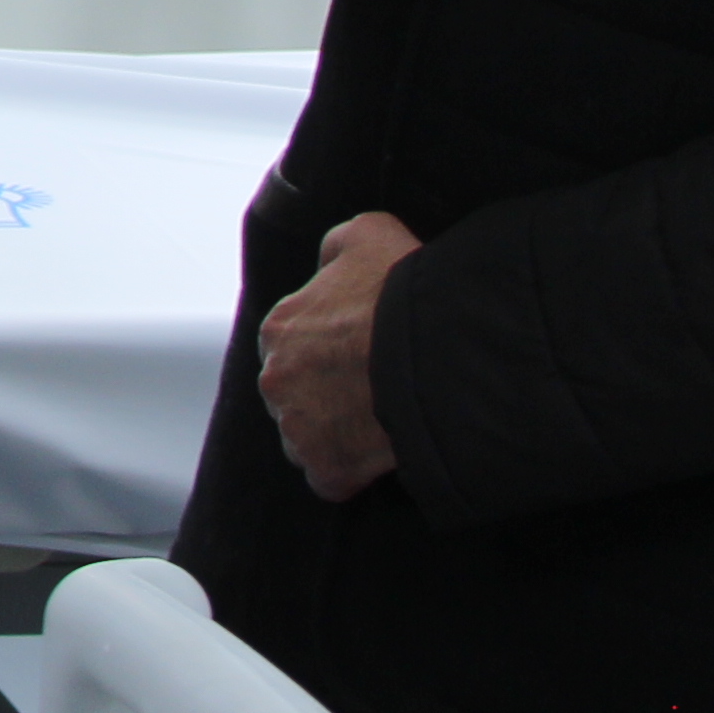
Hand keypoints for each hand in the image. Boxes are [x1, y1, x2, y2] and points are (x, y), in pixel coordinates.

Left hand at [256, 211, 420, 500]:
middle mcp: (275, 380)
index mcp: (279, 328)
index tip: (359, 353)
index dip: (329, 350)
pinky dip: (350, 472)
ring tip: (380, 420)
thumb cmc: (403, 292)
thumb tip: (328, 265)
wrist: (437, 353)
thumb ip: (336, 249)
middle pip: (295, 393)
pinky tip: (379, 455)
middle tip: (373, 388)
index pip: (293, 345)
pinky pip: (331, 478)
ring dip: (335, 432)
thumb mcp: (367, 234)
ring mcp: (297, 430)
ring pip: (307, 437)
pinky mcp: (326, 470)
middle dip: (326, 392)